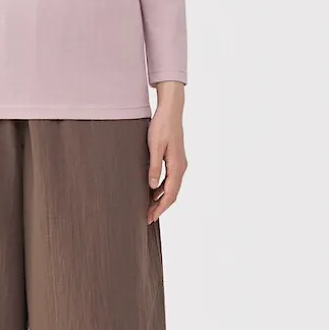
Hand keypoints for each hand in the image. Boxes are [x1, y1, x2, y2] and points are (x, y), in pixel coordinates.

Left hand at [146, 83, 186, 222]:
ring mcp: (179, 164)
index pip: (169, 194)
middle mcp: (181, 167)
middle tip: (147, 218)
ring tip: (148, 207)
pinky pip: (170, 180)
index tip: (150, 218)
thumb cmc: (162, 126)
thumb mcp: (155, 147)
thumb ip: (154, 167)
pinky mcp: (175, 160)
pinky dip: (162, 189)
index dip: (160, 208)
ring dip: (161, 199)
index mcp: (177, 166)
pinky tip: (152, 191)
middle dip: (160, 208)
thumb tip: (151, 186)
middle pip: (172, 194)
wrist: (171, 111)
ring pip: (171, 188)